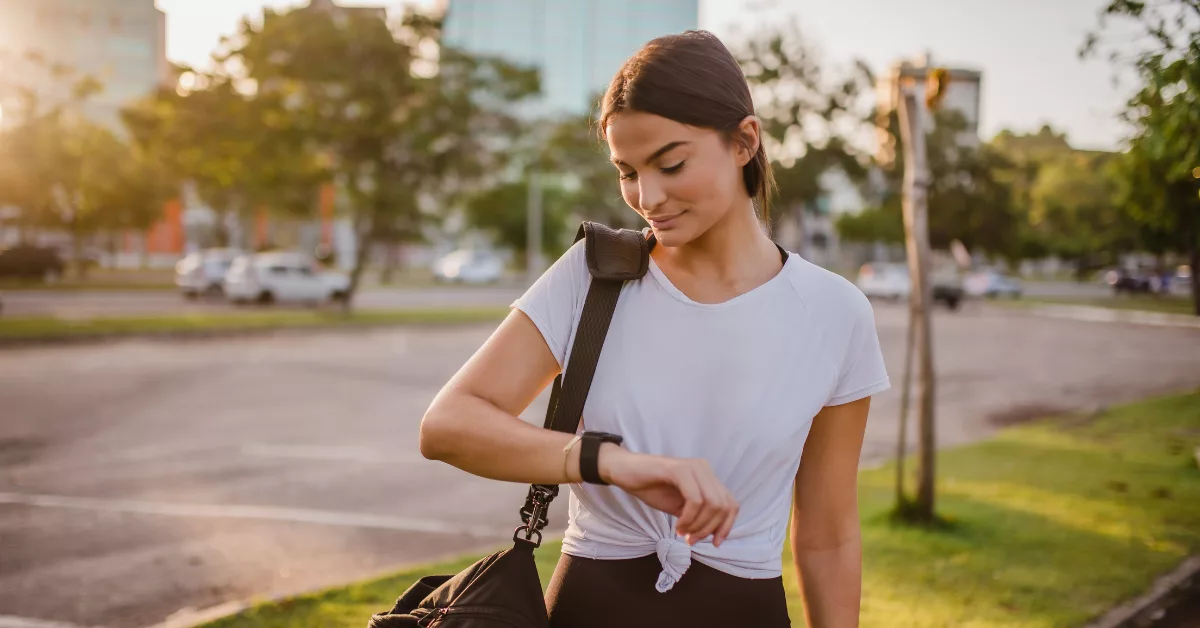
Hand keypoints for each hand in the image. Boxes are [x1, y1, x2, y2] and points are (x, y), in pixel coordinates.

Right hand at [598, 444, 739, 546]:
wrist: (624, 471)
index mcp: (708, 477)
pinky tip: (678, 525)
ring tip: (682, 533)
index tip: (714, 543)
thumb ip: (698, 516)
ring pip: (712, 503)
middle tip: (690, 540)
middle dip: (708, 529)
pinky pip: (695, 499)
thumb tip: (713, 534)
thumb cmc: (651, 488)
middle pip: (724, 506)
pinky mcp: (679, 469)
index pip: (731, 504)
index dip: (726, 526)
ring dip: (698, 525)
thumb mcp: (681, 507)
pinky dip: (689, 518)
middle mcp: (705, 469)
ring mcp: (693, 467)